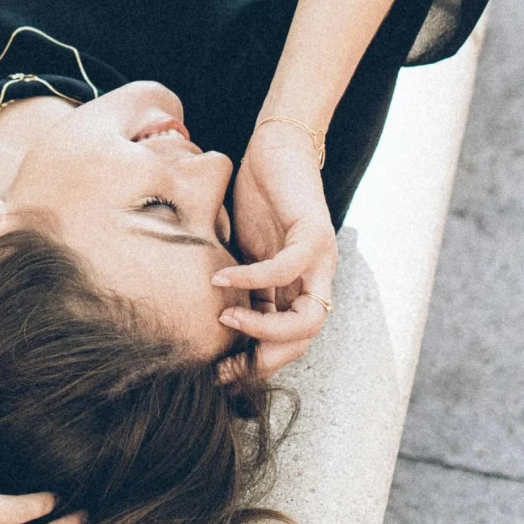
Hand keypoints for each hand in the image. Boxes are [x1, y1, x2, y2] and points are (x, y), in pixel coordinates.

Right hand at [211, 123, 337, 382]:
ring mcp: (320, 260)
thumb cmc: (258, 199)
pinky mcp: (313, 234)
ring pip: (307, 320)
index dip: (256, 363)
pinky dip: (252, 279)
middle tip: (223, 365)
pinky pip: (284, 270)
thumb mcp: (243, 253)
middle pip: (303, 342)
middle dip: (263, 359)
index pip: (287, 344)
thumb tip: (204, 320)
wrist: (277, 150)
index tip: (219, 374)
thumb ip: (238, 286)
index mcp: (298, 290)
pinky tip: (221, 278)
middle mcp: (315, 281)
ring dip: (263, 328)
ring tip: (226, 319)